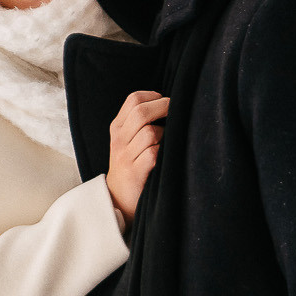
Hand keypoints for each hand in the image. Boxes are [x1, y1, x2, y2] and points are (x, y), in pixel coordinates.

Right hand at [105, 90, 168, 225]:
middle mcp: (119, 139)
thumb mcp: (128, 140)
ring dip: (165, 134)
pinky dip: (164, 152)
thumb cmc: (131, 165)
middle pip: (141, 112)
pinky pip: (153, 154)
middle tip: (177, 111)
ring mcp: (125, 156)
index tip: (165, 101)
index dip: (153, 97)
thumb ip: (140, 122)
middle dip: (164, 108)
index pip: (133, 100)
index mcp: (117, 127)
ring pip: (150, 133)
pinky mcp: (134, 173)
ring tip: (168, 142)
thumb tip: (169, 103)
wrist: (118, 198)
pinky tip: (165, 157)